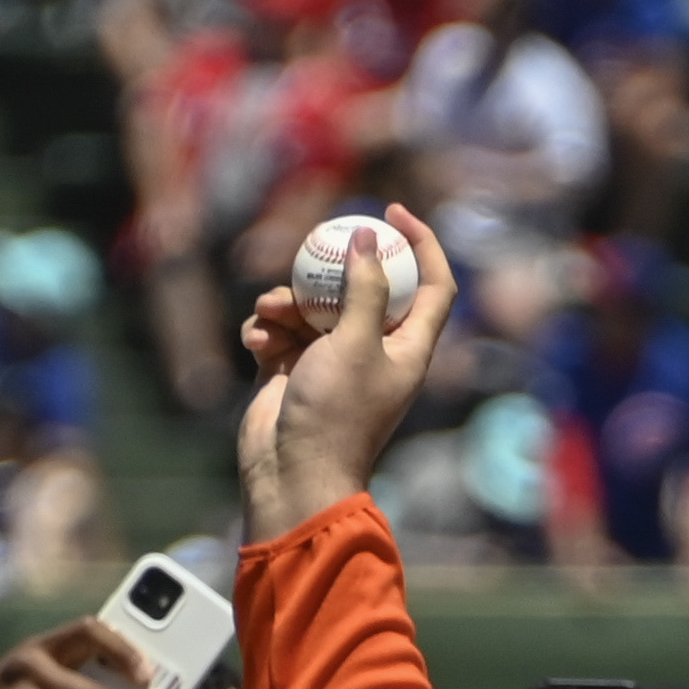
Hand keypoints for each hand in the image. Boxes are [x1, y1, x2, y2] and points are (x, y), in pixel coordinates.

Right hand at [237, 203, 458, 538]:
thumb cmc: (335, 414)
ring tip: (269, 314)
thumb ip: (365, 288)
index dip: (422, 244)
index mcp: (408, 348)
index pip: (433, 285)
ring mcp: (330, 361)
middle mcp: (374, 351)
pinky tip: (256, 344)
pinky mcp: (291, 371)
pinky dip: (266, 331)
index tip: (393, 212)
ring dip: (286, 302)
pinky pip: (279, 331)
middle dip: (331, 270)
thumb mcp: (356, 343)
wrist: (291, 476)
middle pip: (362, 287)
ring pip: (311, 306)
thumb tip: (370, 237)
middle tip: (313, 248)